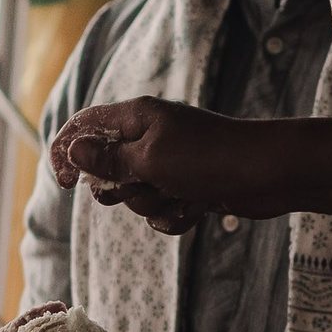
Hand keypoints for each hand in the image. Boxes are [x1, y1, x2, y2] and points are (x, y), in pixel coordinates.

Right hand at [50, 98, 291, 234]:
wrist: (269, 174)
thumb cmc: (209, 158)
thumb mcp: (150, 159)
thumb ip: (108, 158)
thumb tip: (72, 149)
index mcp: (137, 117)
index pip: (84, 125)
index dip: (66, 151)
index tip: (63, 183)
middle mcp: (150, 137)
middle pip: (108, 168)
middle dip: (120, 189)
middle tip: (140, 185)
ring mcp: (170, 163)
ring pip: (136, 195)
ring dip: (153, 204)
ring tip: (179, 194)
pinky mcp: (188, 187)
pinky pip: (162, 210)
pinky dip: (175, 215)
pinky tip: (197, 208)